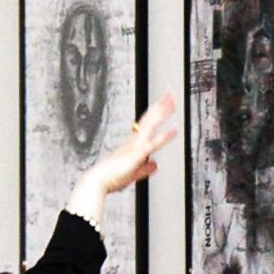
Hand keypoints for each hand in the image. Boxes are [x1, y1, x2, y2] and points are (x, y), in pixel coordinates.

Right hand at [66, 93, 177, 226]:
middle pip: (150, 118)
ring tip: (173, 100)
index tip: (164, 102)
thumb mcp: (133, 173)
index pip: (147, 123)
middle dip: (160, 105)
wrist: (97, 181)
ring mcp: (136, 146)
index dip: (156, 112)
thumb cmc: (111, 178)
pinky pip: (153, 143)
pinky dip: (165, 136)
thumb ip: (145, 169)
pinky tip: (175, 129)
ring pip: (151, 124)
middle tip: (170, 91)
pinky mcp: (137, 154)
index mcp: (133, 144)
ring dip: (163, 112)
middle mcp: (134, 141)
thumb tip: (155, 164)